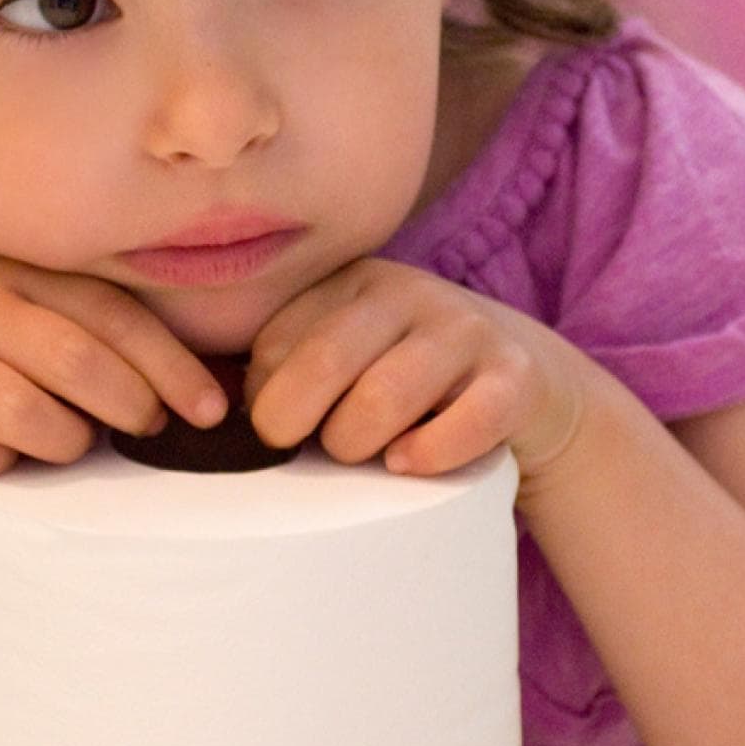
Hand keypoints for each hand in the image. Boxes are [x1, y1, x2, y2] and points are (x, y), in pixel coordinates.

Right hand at [0, 257, 229, 485]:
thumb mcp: (40, 327)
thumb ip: (105, 342)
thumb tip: (205, 398)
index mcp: (22, 276)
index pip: (111, 315)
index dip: (170, 366)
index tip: (211, 413)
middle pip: (72, 359)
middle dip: (126, 405)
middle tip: (142, 430)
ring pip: (21, 413)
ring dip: (62, 442)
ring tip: (64, 443)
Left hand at [244, 258, 591, 487]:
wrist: (526, 380)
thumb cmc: (407, 380)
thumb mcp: (350, 353)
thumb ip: (289, 369)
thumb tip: (218, 414)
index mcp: (352, 282)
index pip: (276, 342)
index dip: (263, 400)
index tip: (277, 428)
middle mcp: (407, 292)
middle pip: (325, 362)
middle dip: (295, 424)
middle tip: (304, 450)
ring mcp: (465, 330)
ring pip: (386, 395)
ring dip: (358, 444)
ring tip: (364, 456)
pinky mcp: (515, 377)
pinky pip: (466, 420)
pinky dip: (429, 453)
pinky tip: (408, 463)